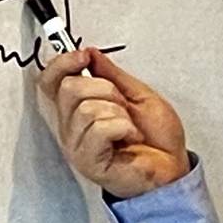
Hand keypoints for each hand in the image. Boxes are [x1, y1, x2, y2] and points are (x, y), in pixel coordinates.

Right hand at [35, 47, 187, 199]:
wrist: (172, 168)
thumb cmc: (157, 139)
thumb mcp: (137, 94)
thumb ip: (111, 74)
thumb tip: (91, 53)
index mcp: (78, 109)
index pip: (50, 81)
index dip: (62, 63)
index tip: (84, 57)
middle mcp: (71, 127)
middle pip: (69, 88)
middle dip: (105, 89)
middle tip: (123, 106)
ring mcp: (77, 145)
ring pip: (86, 108)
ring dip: (118, 112)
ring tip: (129, 126)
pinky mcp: (87, 160)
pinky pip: (99, 128)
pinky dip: (123, 127)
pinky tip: (130, 137)